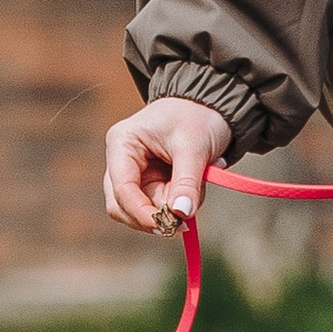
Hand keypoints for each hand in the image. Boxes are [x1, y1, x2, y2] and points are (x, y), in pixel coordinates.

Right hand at [104, 98, 232, 235]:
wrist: (211, 105)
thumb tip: (181, 214)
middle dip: (154, 214)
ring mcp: (135, 175)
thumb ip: (187, 181)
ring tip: (200, 185)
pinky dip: (180, 203)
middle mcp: (121, 161)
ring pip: (144, 210)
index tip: (166, 226)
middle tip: (186, 218)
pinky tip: (197, 183)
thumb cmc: (197, 116)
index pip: (121, 188)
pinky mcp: (151, 183)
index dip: (140, 212)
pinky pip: (161, 206)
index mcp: (122, 144)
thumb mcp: (194, 146)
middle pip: (123, 206)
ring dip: (172, 208)